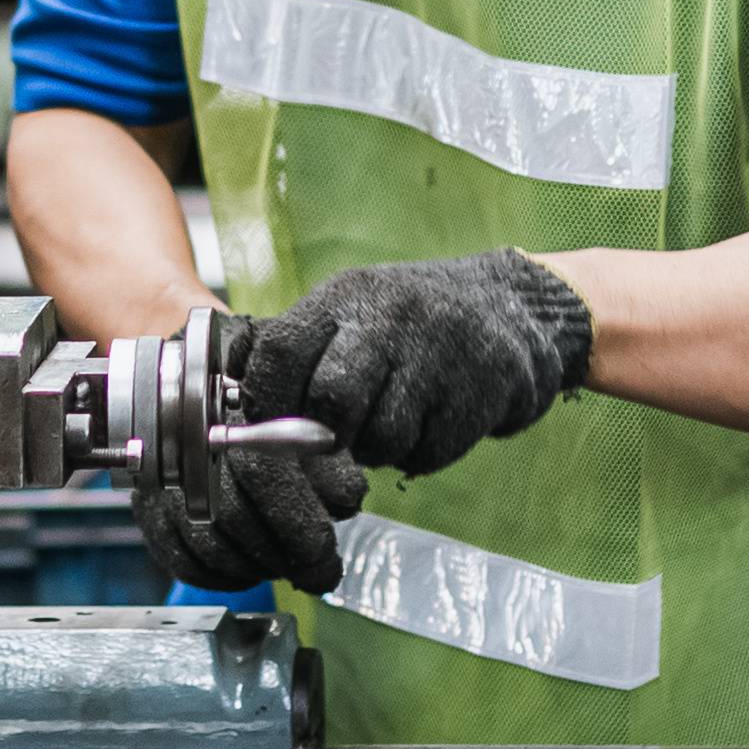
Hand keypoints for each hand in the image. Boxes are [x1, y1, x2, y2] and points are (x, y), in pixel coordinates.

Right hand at [132, 427, 363, 596]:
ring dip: (254, 567)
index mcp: (235, 411)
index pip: (263, 473)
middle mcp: (186, 444)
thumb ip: (333, 466)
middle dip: (282, 553)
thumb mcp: (312, 438)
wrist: (216, 420)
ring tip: (284, 566)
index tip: (324, 553)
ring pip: (206, 544)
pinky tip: (249, 570)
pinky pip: (180, 561)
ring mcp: (162, 479)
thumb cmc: (272, 431)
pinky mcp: (147, 511)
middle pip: (233, 515)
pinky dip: (221, 577)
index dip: (298, 521)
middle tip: (313, 569)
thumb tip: (346, 499)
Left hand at [244, 250, 594, 478]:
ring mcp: (440, 351)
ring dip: (380, 449)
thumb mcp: (353, 317)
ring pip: (382, 436)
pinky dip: (422, 452)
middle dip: (328, 438)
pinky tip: (435, 420)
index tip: (270, 427)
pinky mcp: (481, 389)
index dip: (266, 402)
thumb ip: (300, 357)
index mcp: (347, 296)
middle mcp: (391, 316)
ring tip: (397, 420)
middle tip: (339, 440)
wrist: (516, 311)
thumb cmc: (413, 326)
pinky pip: (427, 450)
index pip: (280, 352)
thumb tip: (232, 410)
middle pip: (333, 401)